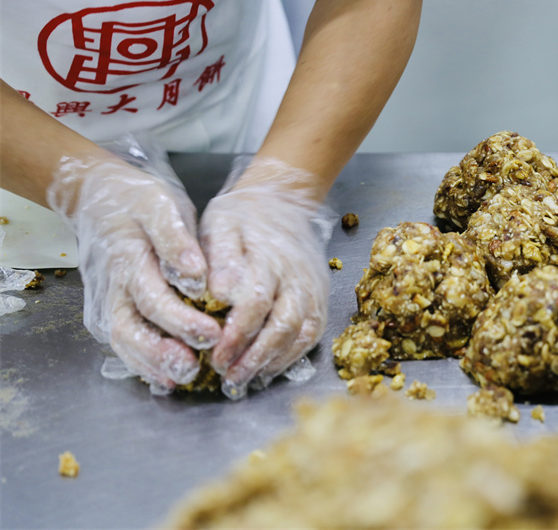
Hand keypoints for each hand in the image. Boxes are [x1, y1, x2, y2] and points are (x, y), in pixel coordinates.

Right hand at [47, 145, 221, 394]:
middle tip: (193, 369)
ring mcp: (104, 305)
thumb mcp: (159, 205)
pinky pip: (125, 343)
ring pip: (124, 344)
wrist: (94, 198)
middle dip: (161, 355)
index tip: (212, 333)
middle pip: (131, 331)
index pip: (153, 299)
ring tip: (183, 379)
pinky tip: (169, 376)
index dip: (181, 321)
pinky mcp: (106, 314)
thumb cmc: (134, 201)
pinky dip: (144, 362)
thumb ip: (175, 239)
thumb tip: (195, 273)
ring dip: (152, 365)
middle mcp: (110, 289)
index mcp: (125, 261)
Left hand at [199, 157, 330, 398]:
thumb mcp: (220, 224)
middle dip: (256, 356)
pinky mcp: (318, 300)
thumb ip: (219, 257)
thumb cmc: (242, 217)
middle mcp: (297, 276)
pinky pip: (311, 335)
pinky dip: (290, 357)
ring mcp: (312, 289)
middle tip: (228, 377)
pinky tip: (267, 369)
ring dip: (274, 362)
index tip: (215, 355)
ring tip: (244, 379)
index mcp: (269, 257)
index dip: (237, 333)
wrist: (281, 202)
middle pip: (284, 324)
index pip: (256, 301)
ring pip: (302, 333)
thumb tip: (218, 294)